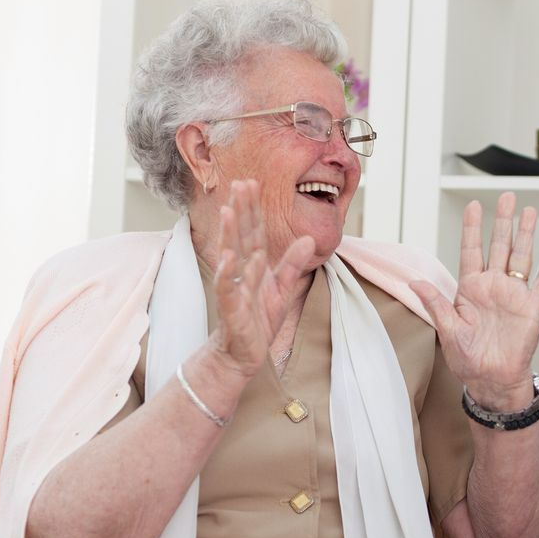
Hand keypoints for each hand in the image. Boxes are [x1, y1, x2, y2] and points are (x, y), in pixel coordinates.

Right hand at [209, 180, 314, 377]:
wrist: (243, 354)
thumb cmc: (259, 321)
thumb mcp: (283, 289)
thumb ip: (293, 264)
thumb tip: (309, 239)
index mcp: (255, 266)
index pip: (255, 233)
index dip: (254, 210)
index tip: (252, 183)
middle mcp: (241, 272)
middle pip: (242, 237)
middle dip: (241, 211)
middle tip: (240, 183)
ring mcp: (234, 288)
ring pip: (232, 256)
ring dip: (230, 233)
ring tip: (229, 209)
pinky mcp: (231, 308)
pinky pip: (228, 287)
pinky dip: (228, 272)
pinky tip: (229, 256)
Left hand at [410, 193, 538, 409]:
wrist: (492, 380)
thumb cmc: (469, 359)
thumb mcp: (447, 330)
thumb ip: (435, 304)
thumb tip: (416, 282)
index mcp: (471, 289)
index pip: (471, 251)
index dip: (473, 228)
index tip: (473, 205)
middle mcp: (493, 287)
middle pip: (499, 246)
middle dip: (503, 221)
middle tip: (506, 197)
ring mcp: (514, 295)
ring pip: (521, 257)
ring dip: (525, 235)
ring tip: (529, 211)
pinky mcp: (533, 308)